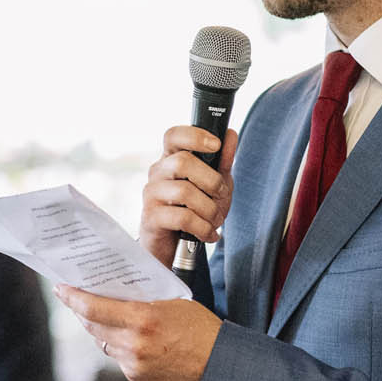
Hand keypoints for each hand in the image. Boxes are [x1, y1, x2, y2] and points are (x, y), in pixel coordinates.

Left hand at [57, 286, 221, 380]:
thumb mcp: (173, 303)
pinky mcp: (137, 378)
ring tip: (106, 317)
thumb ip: (142, 300)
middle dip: (82, 311)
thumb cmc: (201, 330)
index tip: (61, 289)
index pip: (93, 307)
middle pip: (92, 325)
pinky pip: (119, 358)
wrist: (220, 367)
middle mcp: (133, 343)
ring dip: (102, 329)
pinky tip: (133, 339)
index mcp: (142, 319)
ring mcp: (133, 364)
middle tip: (76, 299)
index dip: (72, 297)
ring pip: (104, 342)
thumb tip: (115, 294)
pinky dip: (120, 346)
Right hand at [138, 125, 237, 266]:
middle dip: (211, 180)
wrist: (175, 246)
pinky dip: (203, 227)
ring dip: (209, 208)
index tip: (215, 145)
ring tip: (215, 219)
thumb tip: (230, 134)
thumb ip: (222, 161)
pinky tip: (209, 233)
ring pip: (184, 191)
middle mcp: (157, 172)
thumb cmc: (194, 210)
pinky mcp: (151, 217)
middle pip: (182, 162)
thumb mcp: (214, 185)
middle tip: (220, 195)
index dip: (194, 135)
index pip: (173, 135)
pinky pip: (182, 218)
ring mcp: (152, 194)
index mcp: (171, 159)